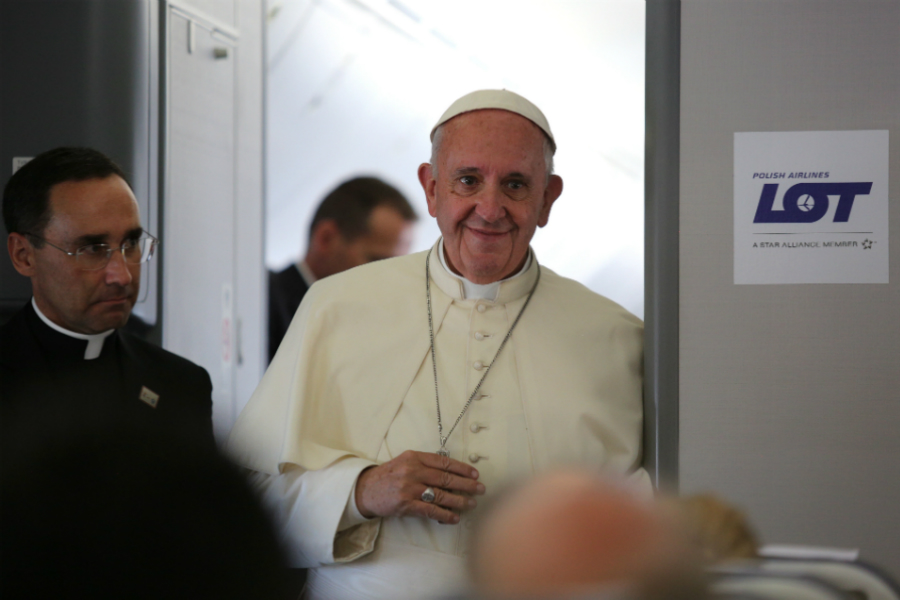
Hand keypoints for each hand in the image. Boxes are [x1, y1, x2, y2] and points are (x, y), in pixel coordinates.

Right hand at [355, 450, 484, 523]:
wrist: (365, 489)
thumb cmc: (388, 475)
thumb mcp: (405, 462)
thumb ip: (424, 464)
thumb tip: (451, 472)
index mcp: (415, 457)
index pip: (444, 462)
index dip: (462, 468)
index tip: (475, 474)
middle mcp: (413, 471)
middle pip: (446, 478)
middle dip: (466, 484)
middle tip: (480, 489)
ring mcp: (410, 488)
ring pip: (441, 495)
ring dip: (459, 501)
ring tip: (472, 504)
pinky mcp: (406, 505)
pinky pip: (430, 510)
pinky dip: (445, 515)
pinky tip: (454, 518)